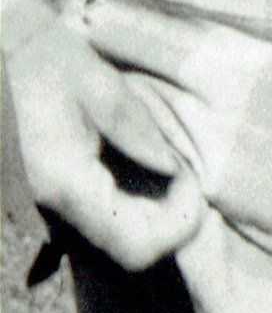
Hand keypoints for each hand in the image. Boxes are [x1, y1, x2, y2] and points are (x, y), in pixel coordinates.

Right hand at [6, 0, 202, 270]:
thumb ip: (138, 131)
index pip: (136, 246)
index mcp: (66, 185)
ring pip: (107, 243)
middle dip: (165, 219)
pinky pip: (88, 225)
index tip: (190, 181)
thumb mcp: (99, 84)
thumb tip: (172, 168)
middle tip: (180, 172)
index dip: (177, 226)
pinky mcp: (40, 202)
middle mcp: (50, 212)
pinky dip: (119, 209)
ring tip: (157, 168)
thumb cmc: (40, 60)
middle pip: (125, 252)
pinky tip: (128, 171)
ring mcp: (40, 212)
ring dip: (143, 216)